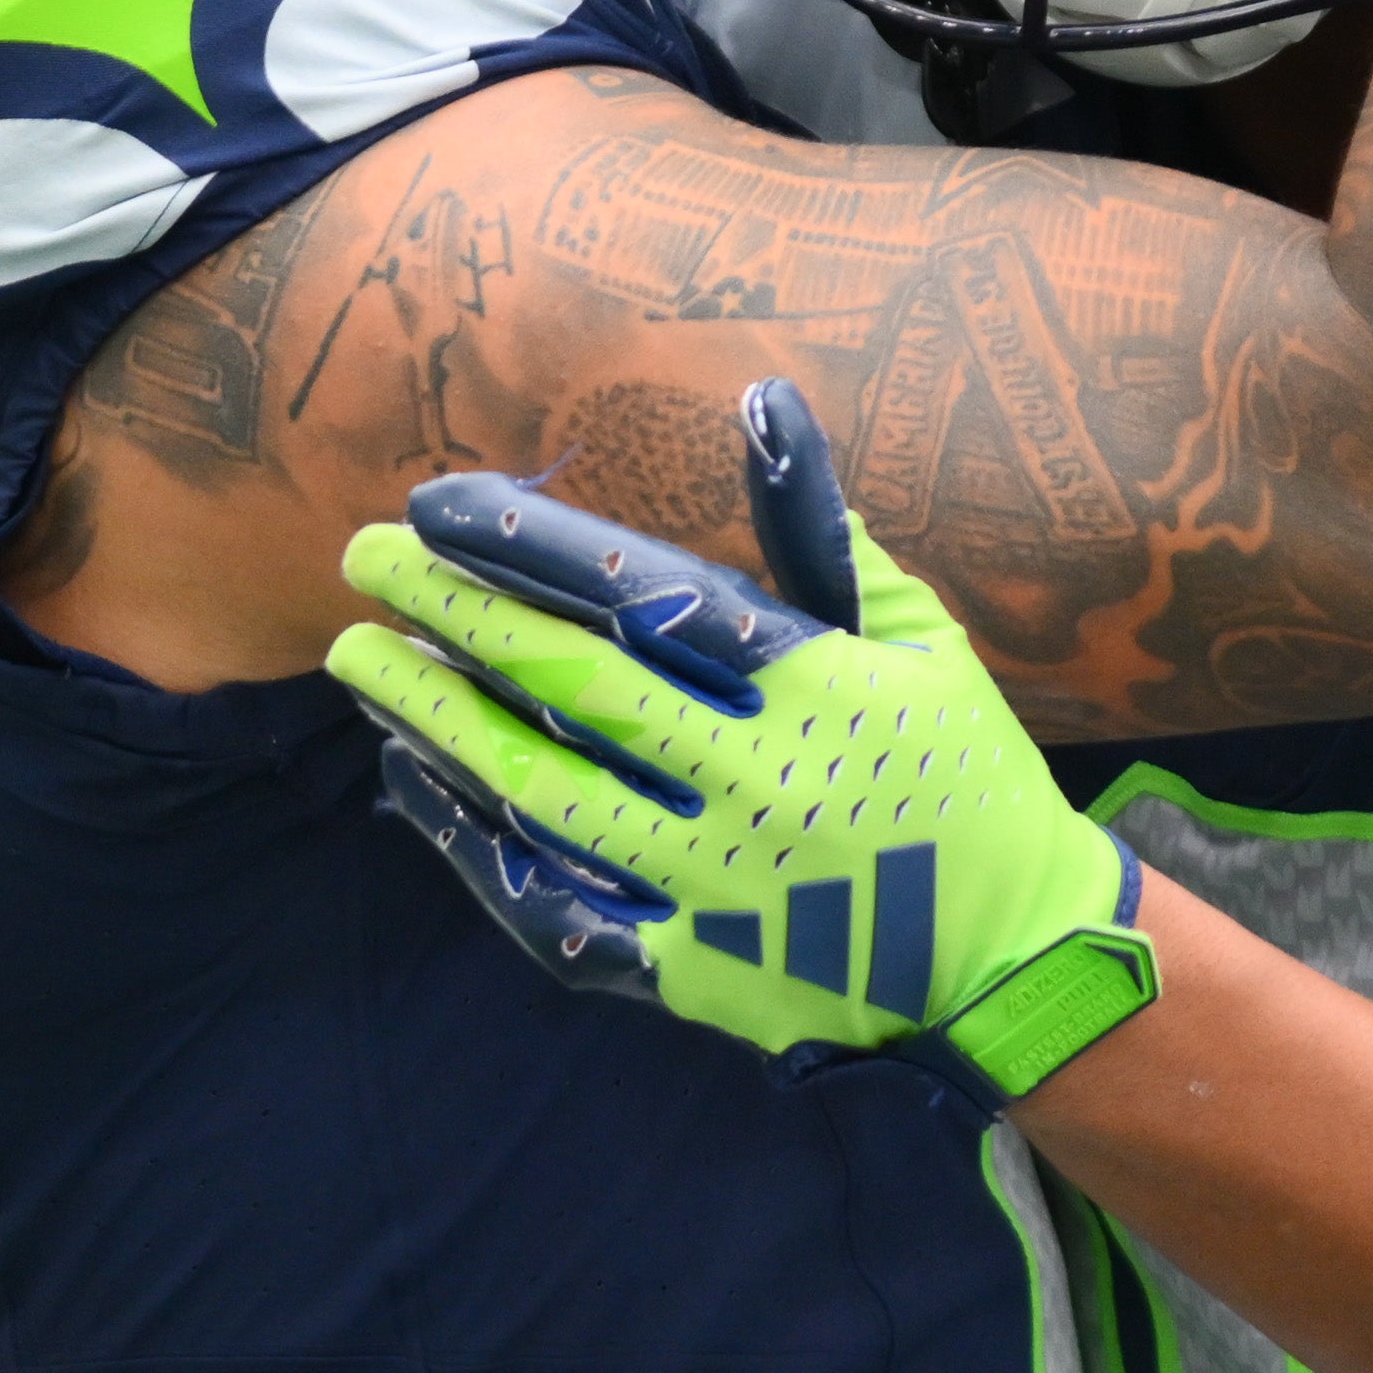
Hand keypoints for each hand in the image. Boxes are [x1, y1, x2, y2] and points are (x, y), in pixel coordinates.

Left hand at [329, 381, 1161, 1108]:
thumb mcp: (917, 636)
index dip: (529, 546)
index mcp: (817, 688)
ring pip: (541, 795)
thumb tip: (761, 400)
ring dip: (434, 721)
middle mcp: (759, 783)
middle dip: (450, 614)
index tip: (435, 505)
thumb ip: (820, 528)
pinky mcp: (691, 972)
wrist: (1013, 963)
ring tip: (361, 659)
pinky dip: (472, 846)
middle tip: (359, 558)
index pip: (642, 595)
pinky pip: (551, 911)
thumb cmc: (962, 773)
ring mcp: (718, 886)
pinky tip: (415, 784)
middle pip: (569, 685)